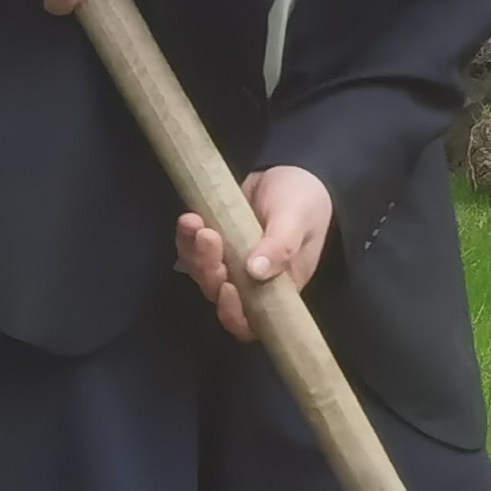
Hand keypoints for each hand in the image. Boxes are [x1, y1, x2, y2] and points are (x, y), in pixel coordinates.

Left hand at [175, 166, 333, 341]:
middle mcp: (252, 282)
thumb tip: (257, 272)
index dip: (234, 313)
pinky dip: (186, 237)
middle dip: (209, 271)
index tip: (228, 286)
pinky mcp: (214, 244)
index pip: (253, 320)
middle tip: (210, 238)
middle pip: (220, 295)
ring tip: (196, 223)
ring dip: (194, 253)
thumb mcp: (298, 219)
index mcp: (280, 287)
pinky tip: (190, 219)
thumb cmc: (305, 200)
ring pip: (202, 273)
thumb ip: (281, 246)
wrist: (292, 170)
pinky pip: (192, 251)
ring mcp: (230, 263)